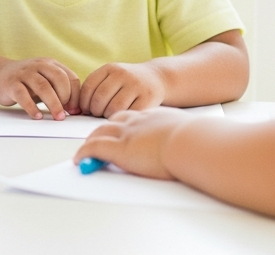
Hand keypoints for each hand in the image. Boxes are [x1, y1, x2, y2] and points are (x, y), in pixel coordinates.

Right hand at [0, 57, 81, 119]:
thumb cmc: (27, 83)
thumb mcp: (45, 81)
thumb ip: (59, 91)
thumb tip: (76, 110)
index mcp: (51, 64)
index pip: (70, 77)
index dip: (75, 95)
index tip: (74, 111)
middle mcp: (39, 65)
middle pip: (59, 79)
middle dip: (65, 98)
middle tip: (65, 113)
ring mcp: (24, 73)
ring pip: (43, 86)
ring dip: (53, 103)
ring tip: (57, 117)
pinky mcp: (12, 83)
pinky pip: (23, 95)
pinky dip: (32, 107)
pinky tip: (37, 116)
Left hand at [73, 107, 192, 179]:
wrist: (190, 141)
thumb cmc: (195, 139)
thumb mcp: (187, 130)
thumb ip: (182, 133)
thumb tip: (192, 142)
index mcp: (153, 115)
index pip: (129, 115)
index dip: (119, 122)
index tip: (115, 128)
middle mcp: (136, 120)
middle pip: (111, 120)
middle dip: (101, 129)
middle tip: (94, 138)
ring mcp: (126, 133)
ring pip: (99, 132)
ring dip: (90, 140)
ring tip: (84, 150)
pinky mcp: (119, 148)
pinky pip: (94, 148)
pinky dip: (84, 153)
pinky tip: (79, 160)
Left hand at [80, 62, 165, 117]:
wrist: (157, 78)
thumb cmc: (127, 83)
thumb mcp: (112, 77)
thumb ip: (96, 89)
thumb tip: (79, 110)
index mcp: (110, 68)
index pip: (88, 87)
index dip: (83, 102)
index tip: (86, 110)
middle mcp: (122, 74)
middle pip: (99, 99)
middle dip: (95, 111)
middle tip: (99, 115)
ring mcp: (136, 85)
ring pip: (113, 108)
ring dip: (108, 116)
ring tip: (110, 115)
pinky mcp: (147, 97)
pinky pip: (128, 113)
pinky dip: (123, 117)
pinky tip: (123, 115)